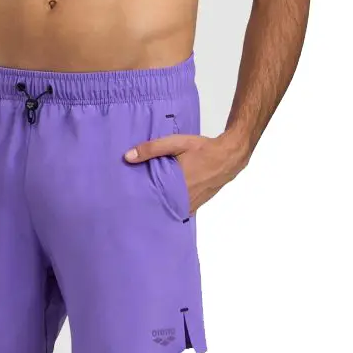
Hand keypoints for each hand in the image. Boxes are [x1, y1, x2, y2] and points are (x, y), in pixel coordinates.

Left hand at [124, 130, 248, 211]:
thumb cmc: (202, 149)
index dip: (138, 201)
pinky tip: (163, 200)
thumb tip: (127, 157)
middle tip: (130, 202)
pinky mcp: (197, 204)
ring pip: (170, 209)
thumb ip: (152, 149)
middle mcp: (184, 200)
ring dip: (159, 206)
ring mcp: (191, 204)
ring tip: (143, 202)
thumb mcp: (176, 143)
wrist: (228, 156)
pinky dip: (171, 206)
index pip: (151, 199)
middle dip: (146, 204)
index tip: (124, 201)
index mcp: (176, 186)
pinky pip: (180, 209)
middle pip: (159, 206)